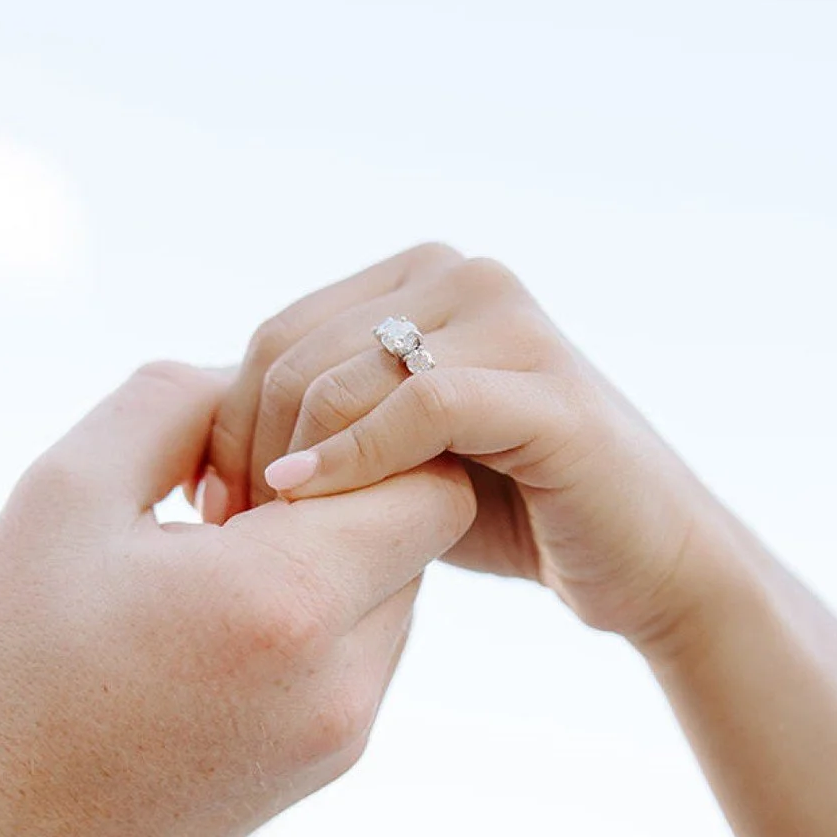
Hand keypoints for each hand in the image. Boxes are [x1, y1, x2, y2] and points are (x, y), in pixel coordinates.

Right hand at [0, 361, 474, 836]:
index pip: (429, 482)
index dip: (368, 440)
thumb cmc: (2, 661)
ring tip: (208, 571)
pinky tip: (206, 634)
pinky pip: (357, 667)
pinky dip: (309, 629)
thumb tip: (257, 380)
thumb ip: (176, 401)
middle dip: (343, 498)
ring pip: (393, 604)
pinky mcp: (316, 778)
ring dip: (327, 565)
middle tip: (225, 501)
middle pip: (417, 542)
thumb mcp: (65, 490)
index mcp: (286, 601)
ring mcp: (336, 743)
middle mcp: (339, 683)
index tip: (267, 446)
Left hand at [207, 246, 731, 653]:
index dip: (223, 422)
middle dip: (248, 449)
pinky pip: (421, 409)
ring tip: (270, 541)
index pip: (276, 334)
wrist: (643, 561)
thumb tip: (193, 432)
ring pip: (344, 374)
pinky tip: (307, 506)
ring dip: (290, 464)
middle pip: (296, 350)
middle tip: (229, 539)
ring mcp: (511, 320)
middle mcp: (465, 275)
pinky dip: (353, 459)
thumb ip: (322, 419)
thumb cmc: (510, 513)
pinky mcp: (547, 388)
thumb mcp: (395, 454)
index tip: (207, 508)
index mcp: (423, 276)